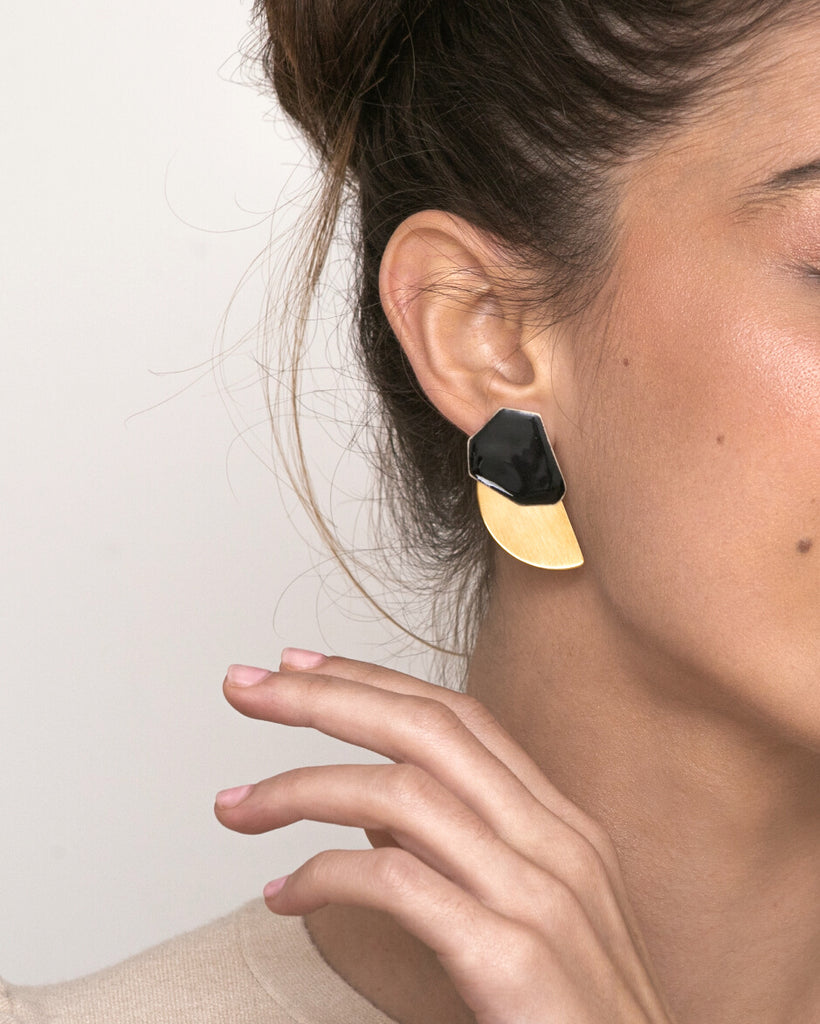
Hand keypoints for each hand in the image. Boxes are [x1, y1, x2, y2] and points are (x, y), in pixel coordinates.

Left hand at [214, 654, 676, 1023]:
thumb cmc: (569, 1014)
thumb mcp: (526, 913)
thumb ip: (459, 852)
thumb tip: (374, 814)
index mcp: (560, 823)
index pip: (457, 715)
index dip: (372, 681)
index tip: (300, 666)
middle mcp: (556, 841)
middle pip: (425, 729)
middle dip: (324, 698)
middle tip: (245, 687)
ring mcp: (539, 895)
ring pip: (402, 794)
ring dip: (301, 788)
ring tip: (235, 807)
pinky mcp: (512, 957)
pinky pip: (398, 885)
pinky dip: (323, 877)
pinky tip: (282, 894)